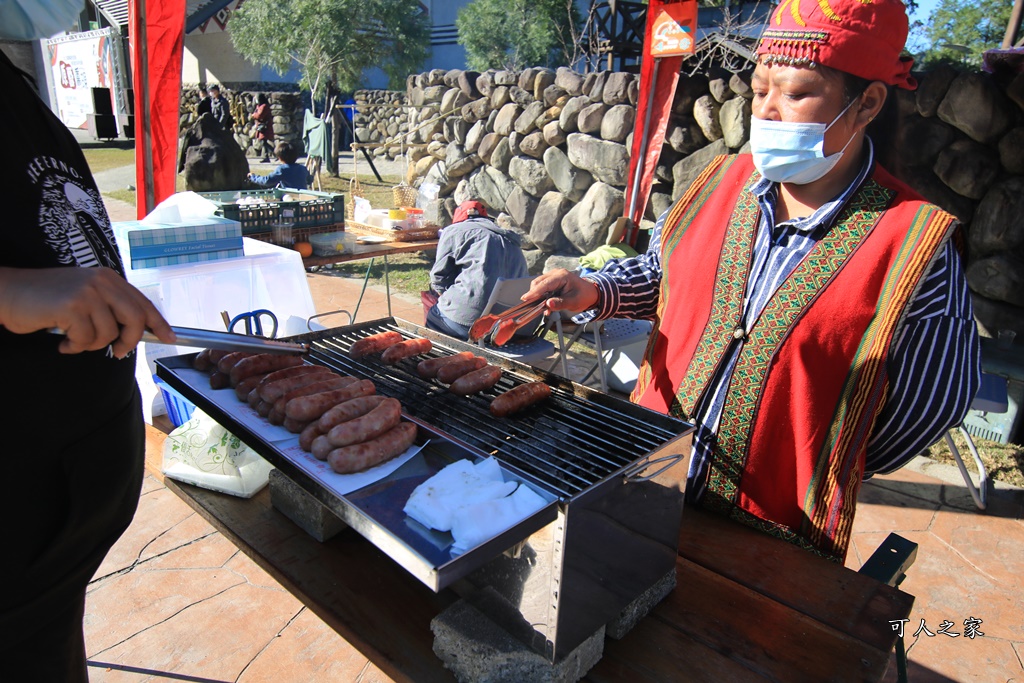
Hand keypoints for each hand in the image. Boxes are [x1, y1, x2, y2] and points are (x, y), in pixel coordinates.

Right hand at [0, 267, 175, 357]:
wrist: (9, 292)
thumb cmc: (45, 299)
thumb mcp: (84, 297)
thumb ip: (109, 308)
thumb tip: (136, 332)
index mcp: (108, 278)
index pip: (142, 302)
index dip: (158, 322)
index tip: (170, 337)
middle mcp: (101, 281)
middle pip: (134, 318)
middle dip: (129, 341)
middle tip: (117, 353)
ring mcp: (87, 292)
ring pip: (109, 333)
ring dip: (92, 344)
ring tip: (74, 339)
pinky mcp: (72, 306)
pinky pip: (87, 339)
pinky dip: (75, 347)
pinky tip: (62, 341)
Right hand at [522, 268, 598, 313]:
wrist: (590, 293)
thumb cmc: (584, 296)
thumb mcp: (574, 302)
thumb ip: (561, 304)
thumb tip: (548, 305)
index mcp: (562, 276)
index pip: (545, 284)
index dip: (534, 292)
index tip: (525, 298)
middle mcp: (556, 274)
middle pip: (538, 282)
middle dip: (534, 293)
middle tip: (533, 306)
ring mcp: (553, 276)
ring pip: (539, 284)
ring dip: (537, 295)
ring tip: (541, 307)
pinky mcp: (552, 281)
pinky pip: (542, 287)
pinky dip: (541, 295)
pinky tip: (546, 305)